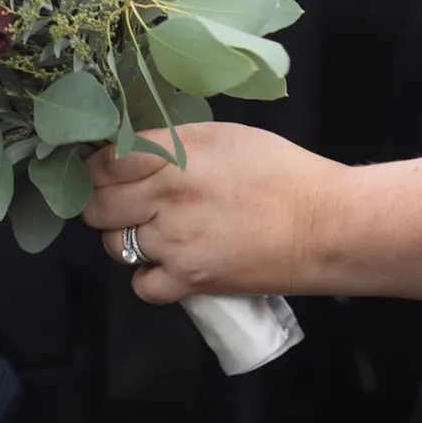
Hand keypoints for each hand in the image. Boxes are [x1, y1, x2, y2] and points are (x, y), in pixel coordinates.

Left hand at [82, 121, 346, 304]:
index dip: (95, 166)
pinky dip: (148, 276)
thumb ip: (171, 143)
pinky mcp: (191, 281)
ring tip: (154, 228)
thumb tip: (128, 149)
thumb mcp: (224, 136)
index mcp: (177, 157)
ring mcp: (177, 244)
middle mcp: (169, 200)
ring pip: (115, 244)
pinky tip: (166, 262)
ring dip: (126, 236)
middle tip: (123, 199)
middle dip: (102, 201)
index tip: (102, 168)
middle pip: (98, 206)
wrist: (327, 226)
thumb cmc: (283, 173)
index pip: (105, 163)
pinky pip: (142, 286)